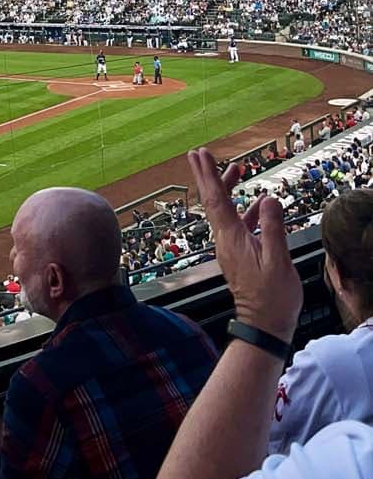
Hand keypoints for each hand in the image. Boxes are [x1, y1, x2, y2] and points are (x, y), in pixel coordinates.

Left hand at [187, 148, 301, 339]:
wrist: (264, 325)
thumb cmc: (273, 297)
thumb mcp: (278, 261)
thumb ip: (273, 229)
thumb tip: (268, 199)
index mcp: (231, 238)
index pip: (216, 199)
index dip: (208, 175)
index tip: (200, 155)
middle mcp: (225, 239)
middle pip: (213, 201)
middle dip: (207, 175)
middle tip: (201, 153)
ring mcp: (231, 247)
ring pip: (226, 210)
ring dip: (228, 188)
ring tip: (236, 169)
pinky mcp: (239, 254)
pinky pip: (238, 224)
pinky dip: (245, 210)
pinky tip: (258, 204)